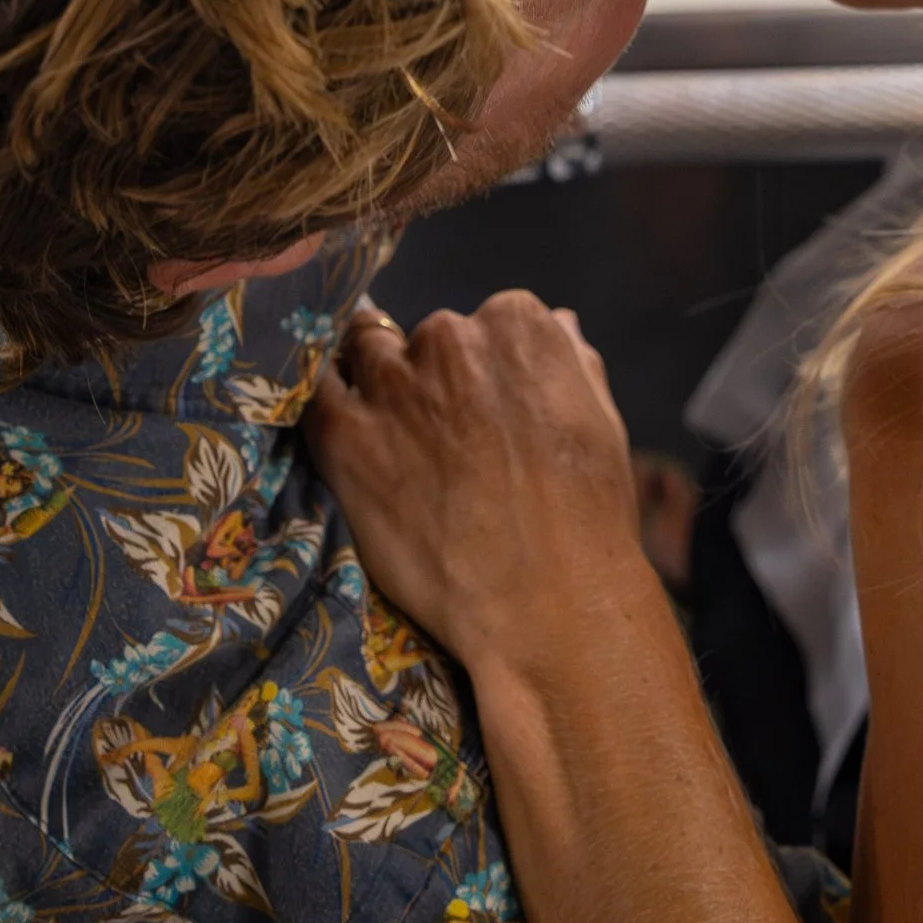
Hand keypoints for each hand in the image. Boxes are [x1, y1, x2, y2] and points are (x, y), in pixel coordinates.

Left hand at [305, 292, 650, 675]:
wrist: (546, 602)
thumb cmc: (587, 518)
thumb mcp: (604, 422)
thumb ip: (571, 361)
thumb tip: (558, 322)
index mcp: (519, 323)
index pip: (485, 321)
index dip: (483, 367)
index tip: (486, 408)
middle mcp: (451, 337)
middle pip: (426, 337)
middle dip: (431, 377)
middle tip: (443, 441)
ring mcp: (393, 383)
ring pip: (366, 354)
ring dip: (376, 386)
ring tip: (391, 442)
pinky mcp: (345, 434)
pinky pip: (318, 396)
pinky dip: (327, 407)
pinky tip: (344, 438)